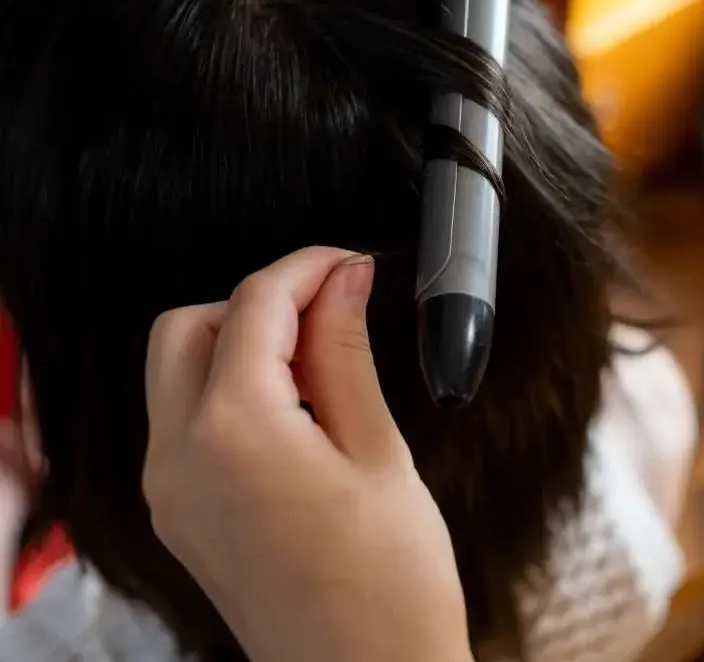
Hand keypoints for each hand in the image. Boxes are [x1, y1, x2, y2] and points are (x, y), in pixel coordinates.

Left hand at [142, 248, 472, 661]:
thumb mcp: (377, 448)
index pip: (254, 304)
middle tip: (332, 308)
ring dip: (241, 343)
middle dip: (258, 301)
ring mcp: (170, 491)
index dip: (307, 266)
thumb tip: (345, 279)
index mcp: (233, 431)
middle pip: (189, 326)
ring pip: (178, 370)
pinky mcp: (181, 514)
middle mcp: (179, 457)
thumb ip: (345, 350)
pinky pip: (186, 419)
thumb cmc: (390, 583)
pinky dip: (230, 389)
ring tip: (322, 361)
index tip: (349, 262)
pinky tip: (296, 404)